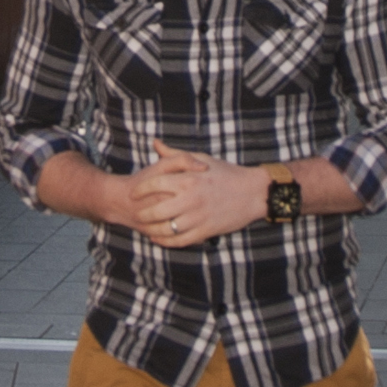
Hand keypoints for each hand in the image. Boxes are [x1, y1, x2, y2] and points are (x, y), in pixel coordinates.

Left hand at [121, 141, 245, 250]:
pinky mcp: (205, 231)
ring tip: (144, 228)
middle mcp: (191, 199)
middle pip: (156, 210)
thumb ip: (176, 155)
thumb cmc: (226, 173)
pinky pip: (180, 240)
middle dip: (142, 213)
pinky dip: (166, 242)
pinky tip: (158, 239)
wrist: (253, 192)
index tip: (133, 193)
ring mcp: (198, 217)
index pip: (154, 185)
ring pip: (166, 229)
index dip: (140, 190)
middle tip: (136, 214)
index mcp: (188, 179)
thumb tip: (156, 144)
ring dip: (151, 230)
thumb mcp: (201, 159)